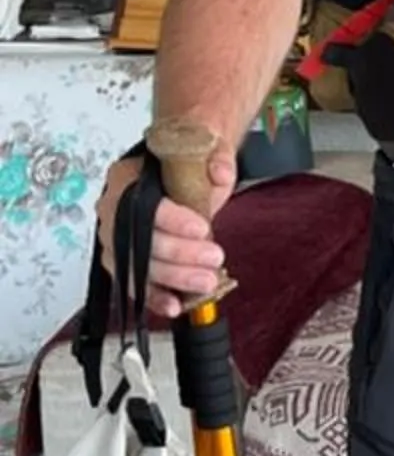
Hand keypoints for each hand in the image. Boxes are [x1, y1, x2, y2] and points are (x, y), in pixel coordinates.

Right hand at [97, 147, 236, 321]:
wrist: (185, 171)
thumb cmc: (189, 163)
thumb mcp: (206, 150)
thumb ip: (216, 157)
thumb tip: (219, 172)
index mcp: (127, 176)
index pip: (141, 201)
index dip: (171, 219)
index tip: (202, 228)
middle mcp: (112, 209)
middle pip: (139, 239)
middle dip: (179, 254)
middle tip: (213, 257)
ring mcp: (115, 239)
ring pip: (136, 266)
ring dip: (173, 278)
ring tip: (206, 282)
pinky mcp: (126, 262)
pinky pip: (135, 285)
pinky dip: (155, 297)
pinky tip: (175, 305)